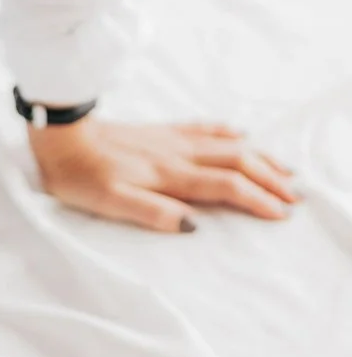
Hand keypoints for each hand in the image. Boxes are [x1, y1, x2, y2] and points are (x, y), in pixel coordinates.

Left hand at [27, 116, 297, 231]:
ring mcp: (172, 139)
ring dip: (260, 157)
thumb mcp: (111, 203)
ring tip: (284, 169)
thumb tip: (192, 226)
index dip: (256, 200)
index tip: (280, 215)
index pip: (226, 187)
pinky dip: (231, 135)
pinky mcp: (161, 132)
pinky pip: (206, 129)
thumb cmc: (80, 176)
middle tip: (295, 196)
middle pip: (238, 162)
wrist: (61, 136)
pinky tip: (241, 135)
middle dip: (270, 179)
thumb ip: (152, 213)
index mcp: (169, 175)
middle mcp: (178, 153)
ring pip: (229, 145)